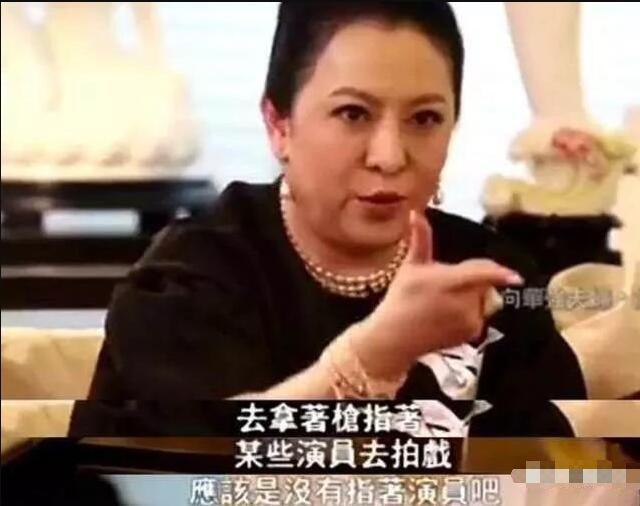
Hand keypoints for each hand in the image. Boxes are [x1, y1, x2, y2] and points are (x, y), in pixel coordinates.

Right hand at [352, 210, 522, 378]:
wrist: (396, 337)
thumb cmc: (401, 298)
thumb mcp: (410, 266)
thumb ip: (420, 239)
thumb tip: (416, 212)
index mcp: (448, 281)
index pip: (482, 274)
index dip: (500, 274)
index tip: (517, 277)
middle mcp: (463, 302)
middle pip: (483, 284)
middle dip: (472, 282)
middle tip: (446, 286)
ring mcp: (468, 320)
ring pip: (484, 300)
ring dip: (472, 298)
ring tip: (444, 304)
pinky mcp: (471, 335)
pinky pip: (481, 317)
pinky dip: (470, 314)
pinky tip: (448, 318)